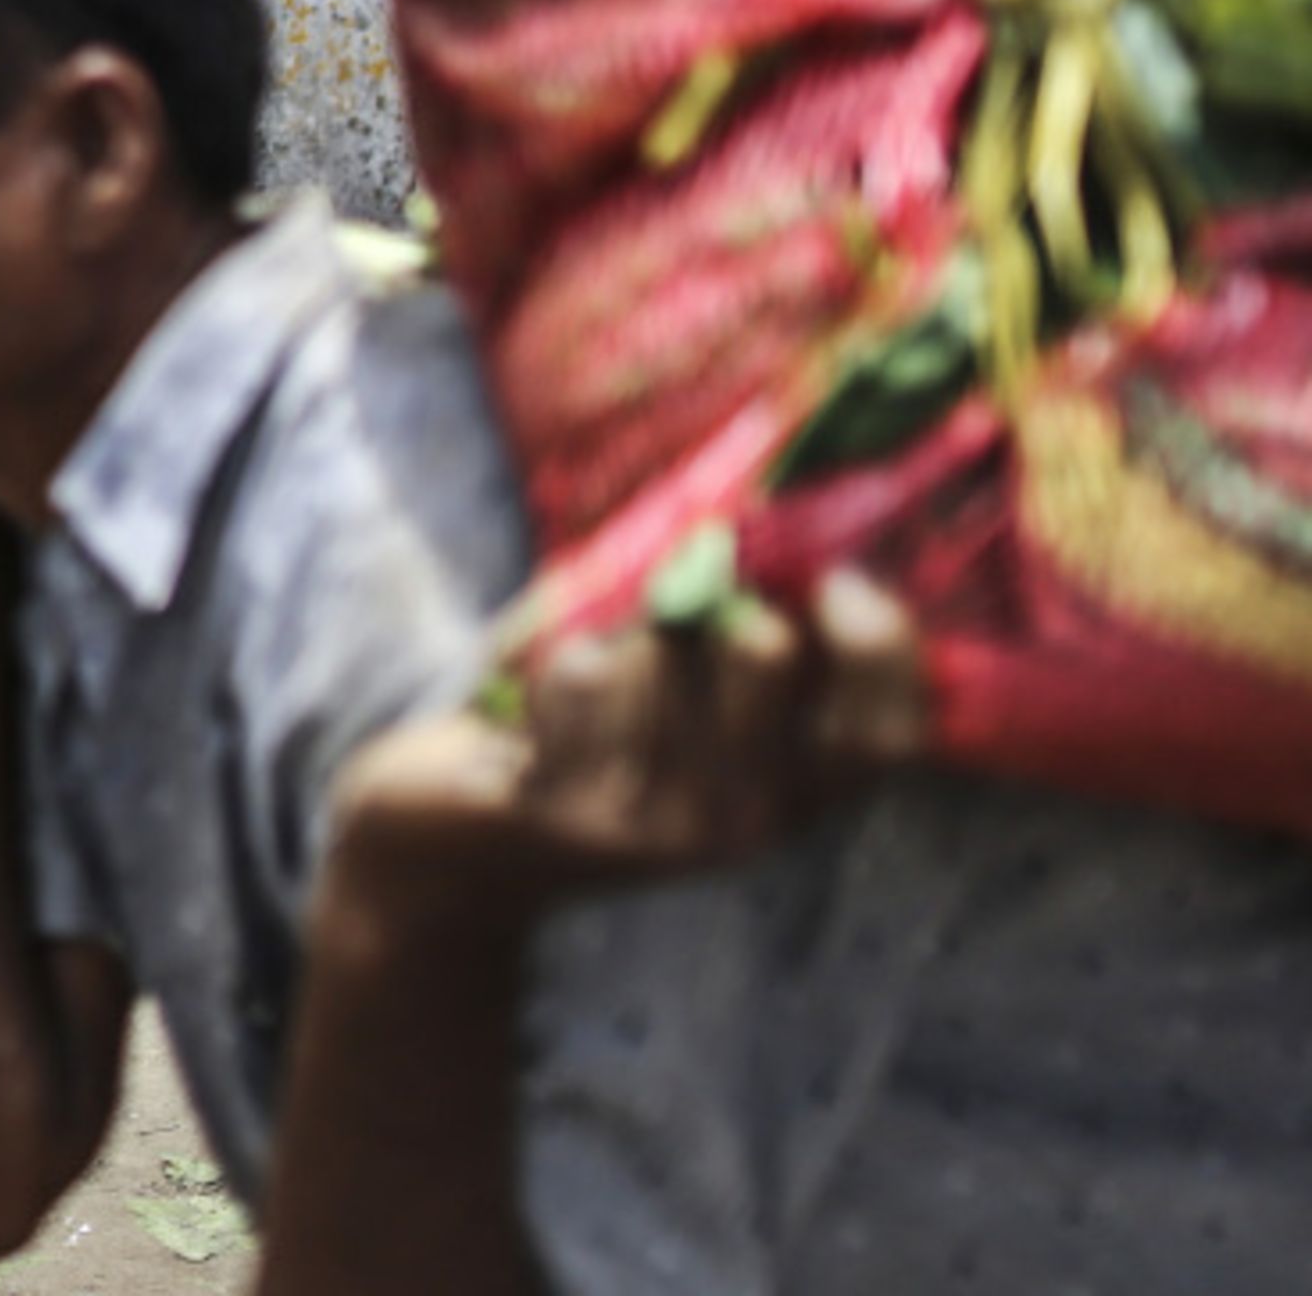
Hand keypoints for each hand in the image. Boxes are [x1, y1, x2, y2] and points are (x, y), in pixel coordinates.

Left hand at [322, 568, 927, 941]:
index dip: (881, 643)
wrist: (449, 837)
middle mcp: (745, 820)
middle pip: (767, 652)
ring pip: (656, 651)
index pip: (889, 732)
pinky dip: (547, 660)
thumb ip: (739, 618)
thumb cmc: (578, 726)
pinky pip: (578, 672)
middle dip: (704, 593)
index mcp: (792, 786)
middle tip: (655, 617)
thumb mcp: (677, 681)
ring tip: (583, 677)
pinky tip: (528, 715)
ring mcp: (661, 828)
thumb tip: (784, 502)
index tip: (835, 577)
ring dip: (610, 631)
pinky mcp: (576, 817)